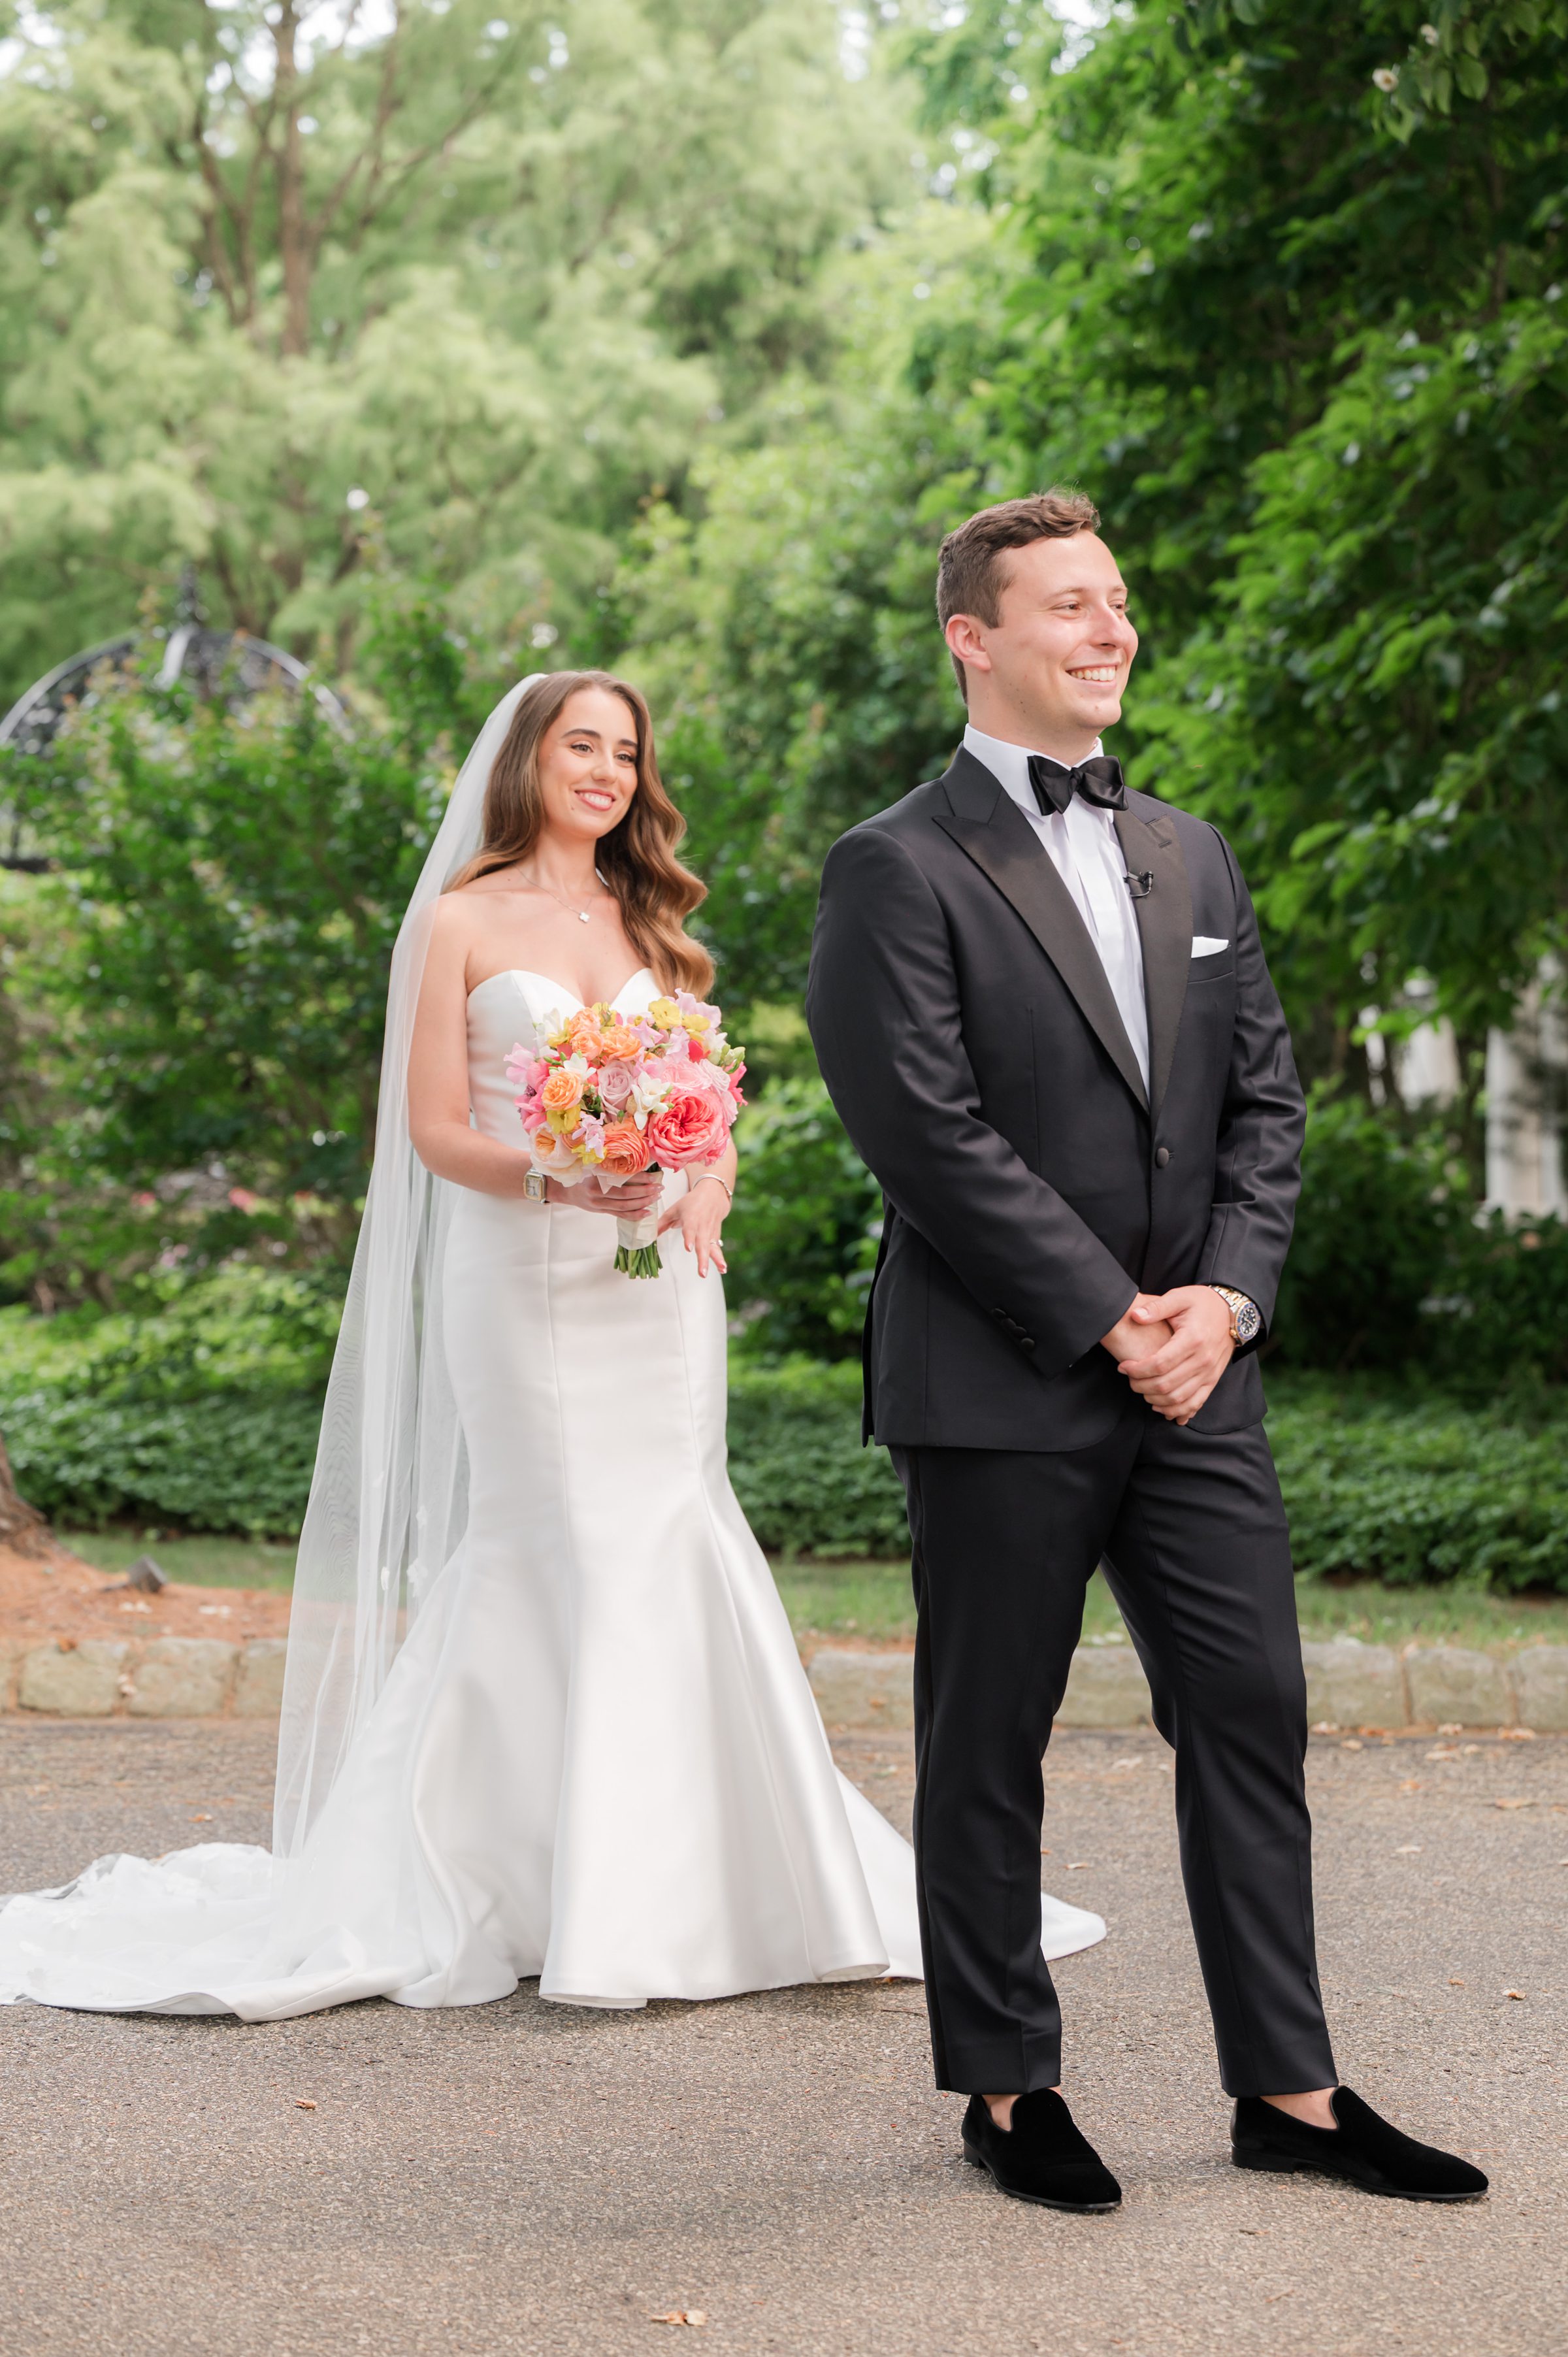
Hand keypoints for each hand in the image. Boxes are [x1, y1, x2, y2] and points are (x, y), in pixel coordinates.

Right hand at [547, 1169, 663, 1219]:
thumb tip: (636, 1155)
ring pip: (625, 1207)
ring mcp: (599, 1205)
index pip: (622, 1179)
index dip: (640, 1178)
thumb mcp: (591, 1164)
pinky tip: (647, 1212)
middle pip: (626, 1194)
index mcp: (595, 1177)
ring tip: (656, 1197)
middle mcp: (597, 1193)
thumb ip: (609, 1162)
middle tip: (660, 1187)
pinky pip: (621, 1215)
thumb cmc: (582, 1174)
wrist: (566, 1191)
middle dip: (645, 1191)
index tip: (653, 1176)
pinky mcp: (602, 1212)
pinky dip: (635, 1215)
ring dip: (643, 1203)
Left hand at [658, 1174, 728, 1277]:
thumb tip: (648, 1235)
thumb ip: (661, 1224)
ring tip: (720, 1269)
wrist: (713, 1194)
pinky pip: (717, 1248)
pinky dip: (720, 1259)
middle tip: (702, 1271)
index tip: (688, 1248)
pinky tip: (723, 1268)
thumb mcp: (674, 1210)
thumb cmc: (692, 1202)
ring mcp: (710, 1232)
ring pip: (713, 1247)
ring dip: (716, 1259)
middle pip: (703, 1243)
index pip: (690, 1229)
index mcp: (691, 1218)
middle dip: (702, 1258)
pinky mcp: (716, 1237)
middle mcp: (702, 1226)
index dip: (689, 1238)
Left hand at [1112, 1285, 1233, 1424]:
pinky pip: (1195, 1403)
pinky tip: (1162, 1408)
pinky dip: (1177, 1411)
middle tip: (1129, 1379)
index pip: (1160, 1364)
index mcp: (1192, 1339)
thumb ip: (1156, 1307)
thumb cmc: (1202, 1303)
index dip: (1137, 1369)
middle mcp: (1203, 1360)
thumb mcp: (1179, 1297)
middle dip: (1141, 1386)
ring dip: (1155, 1400)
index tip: (1123, 1366)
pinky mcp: (1213, 1380)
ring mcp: (1210, 1373)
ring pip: (1179, 1399)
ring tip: (1142, 1390)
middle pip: (1166, 1385)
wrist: (1232, 1313)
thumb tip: (1135, 1316)